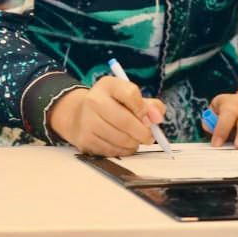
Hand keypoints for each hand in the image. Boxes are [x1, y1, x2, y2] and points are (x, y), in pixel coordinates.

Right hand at [47, 76, 166, 155]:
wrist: (80, 115)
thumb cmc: (112, 104)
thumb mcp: (129, 97)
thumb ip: (150, 105)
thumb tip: (157, 118)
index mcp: (108, 85)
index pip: (130, 94)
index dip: (144, 109)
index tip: (152, 119)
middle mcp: (94, 100)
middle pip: (125, 121)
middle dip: (143, 133)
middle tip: (150, 137)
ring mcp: (87, 121)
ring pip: (120, 139)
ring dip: (134, 143)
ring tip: (136, 139)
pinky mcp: (85, 139)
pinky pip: (112, 150)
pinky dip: (123, 151)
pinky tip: (123, 145)